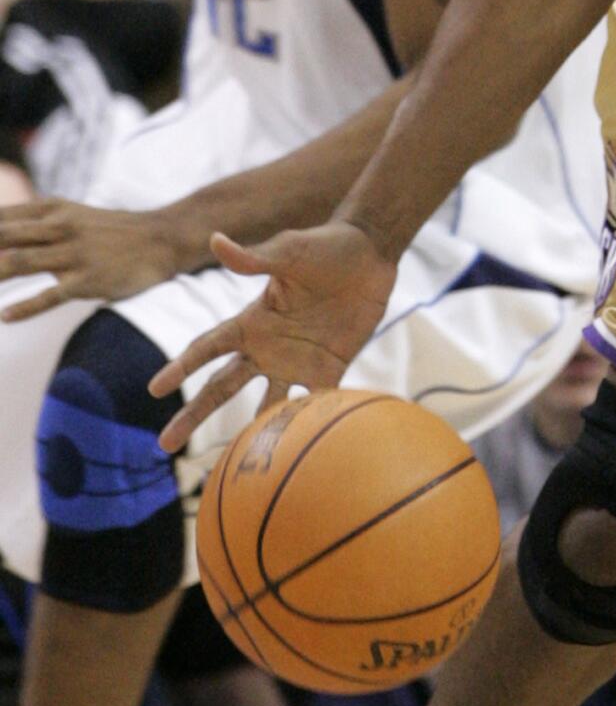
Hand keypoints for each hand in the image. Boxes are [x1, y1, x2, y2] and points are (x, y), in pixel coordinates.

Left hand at [0, 200, 192, 321]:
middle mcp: (58, 227)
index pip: (0, 219)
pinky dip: (24, 307)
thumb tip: (2, 233)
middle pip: (1, 239)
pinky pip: (50, 295)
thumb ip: (35, 222)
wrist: (161, 238)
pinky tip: (5, 316)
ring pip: (17, 263)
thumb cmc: (111, 230)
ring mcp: (73, 254)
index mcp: (50, 210)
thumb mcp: (71, 214)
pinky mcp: (88, 280)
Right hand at [152, 222, 396, 452]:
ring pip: (264, 405)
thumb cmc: (326, 246)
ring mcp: (296, 361)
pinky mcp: (328, 368)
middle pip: (220, 388)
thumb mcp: (289, 251)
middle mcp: (266, 347)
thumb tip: (215, 239)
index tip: (154, 389)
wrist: (372, 255)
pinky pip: (313, 402)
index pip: (206, 348)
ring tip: (232, 465)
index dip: (180, 366)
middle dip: (193, 414)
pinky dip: (304, 425)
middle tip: (163, 445)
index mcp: (251, 321)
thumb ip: (255, 257)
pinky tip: (296, 453)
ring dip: (250, 433)